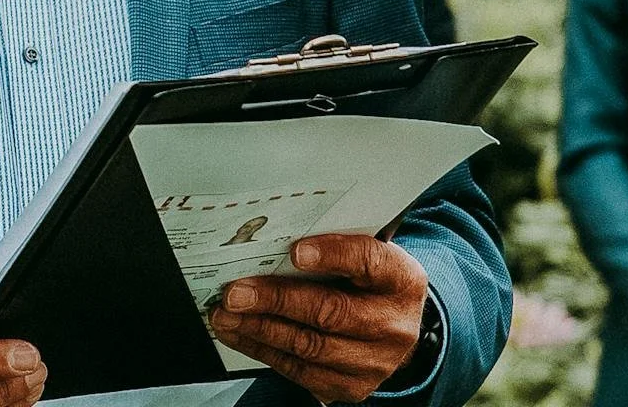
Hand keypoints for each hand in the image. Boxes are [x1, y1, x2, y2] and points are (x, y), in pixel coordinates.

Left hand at [209, 234, 428, 403]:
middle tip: (236, 293)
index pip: (368, 262)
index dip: (332, 255)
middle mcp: (393, 325)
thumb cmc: (372, 283)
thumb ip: (336, 246)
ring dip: (260, 329)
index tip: (295, 251)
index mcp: (401, 280)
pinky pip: (300, 371)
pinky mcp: (350, 386)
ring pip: (310, 347)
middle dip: (276, 300)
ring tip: (226, 315)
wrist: (395, 329)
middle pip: (331, 312)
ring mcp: (374, 363)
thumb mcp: (369, 256)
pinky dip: (264, 351)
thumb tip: (276, 240)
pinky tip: (240, 335)